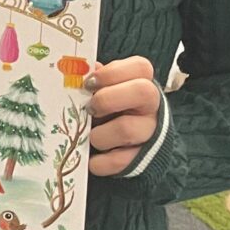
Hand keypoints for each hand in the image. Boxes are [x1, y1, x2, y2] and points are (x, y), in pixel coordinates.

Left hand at [87, 56, 161, 176]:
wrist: (128, 148)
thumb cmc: (111, 111)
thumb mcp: (105, 92)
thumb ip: (96, 81)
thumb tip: (77, 71)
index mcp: (142, 83)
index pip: (140, 67)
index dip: (112, 73)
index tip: (89, 83)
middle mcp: (152, 107)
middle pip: (142, 91)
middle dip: (107, 99)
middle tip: (90, 109)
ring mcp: (150, 133)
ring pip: (126, 129)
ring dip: (98, 134)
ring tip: (89, 136)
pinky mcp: (143, 159)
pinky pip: (118, 160)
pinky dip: (99, 162)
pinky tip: (91, 159)